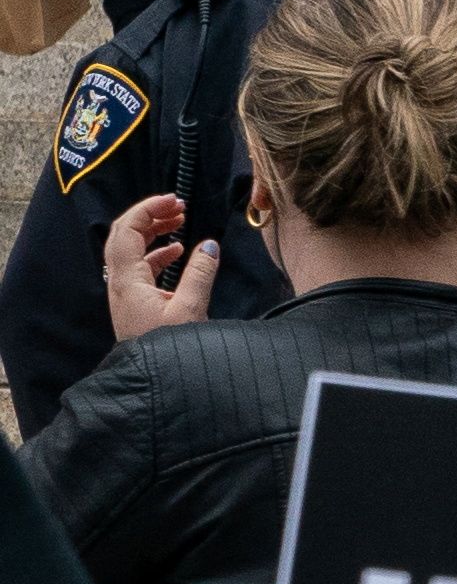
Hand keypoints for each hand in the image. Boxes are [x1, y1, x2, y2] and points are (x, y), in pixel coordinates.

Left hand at [102, 196, 216, 342]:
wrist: (153, 383)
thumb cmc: (169, 349)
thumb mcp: (191, 310)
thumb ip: (199, 274)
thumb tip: (208, 245)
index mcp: (128, 280)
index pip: (129, 231)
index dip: (149, 209)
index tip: (176, 201)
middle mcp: (121, 283)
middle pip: (124, 235)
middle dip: (149, 216)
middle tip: (178, 207)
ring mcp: (126, 293)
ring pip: (131, 250)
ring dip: (153, 232)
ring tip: (179, 223)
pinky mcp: (135, 303)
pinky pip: (140, 267)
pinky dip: (157, 253)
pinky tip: (177, 251)